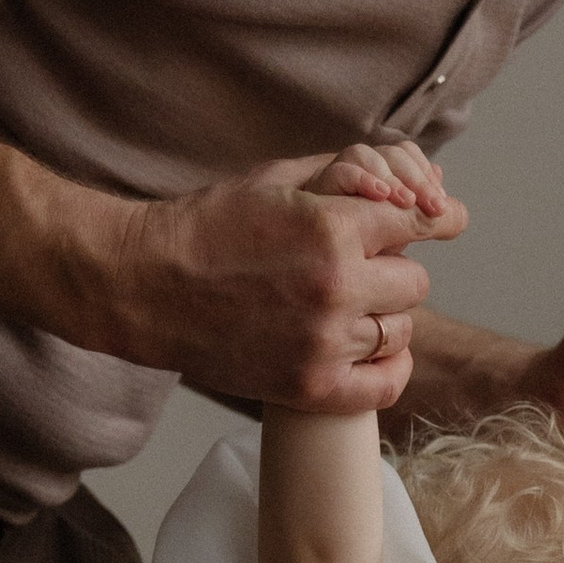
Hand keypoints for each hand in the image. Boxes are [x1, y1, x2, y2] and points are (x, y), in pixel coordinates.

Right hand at [117, 152, 467, 411]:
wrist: (144, 285)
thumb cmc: (209, 227)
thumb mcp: (277, 180)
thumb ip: (351, 175)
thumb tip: (419, 183)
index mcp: (332, 228)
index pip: (417, 222)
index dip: (412, 222)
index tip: (406, 227)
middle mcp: (337, 286)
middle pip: (415, 281)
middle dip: (389, 270)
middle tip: (355, 269)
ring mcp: (325, 342)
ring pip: (401, 330)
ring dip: (380, 317)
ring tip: (342, 307)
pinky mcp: (310, 386)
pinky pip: (387, 385)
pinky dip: (388, 369)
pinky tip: (365, 351)